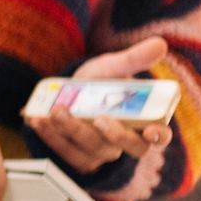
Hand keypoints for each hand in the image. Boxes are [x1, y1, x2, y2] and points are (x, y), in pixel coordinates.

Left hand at [27, 36, 171, 174]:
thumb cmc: (100, 81)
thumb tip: (160, 44)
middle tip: (100, 119)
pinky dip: (51, 136)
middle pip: (129, 148)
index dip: (158, 136)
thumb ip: (134, 59)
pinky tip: (39, 120)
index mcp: (144, 121)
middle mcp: (125, 141)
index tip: (151, 131)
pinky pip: (66, 152)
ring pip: (93, 149)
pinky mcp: (77, 156)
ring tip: (58, 110)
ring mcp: (101, 152)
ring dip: (74, 131)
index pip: (159, 136)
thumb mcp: (114, 67)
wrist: (68, 90)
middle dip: (115, 135)